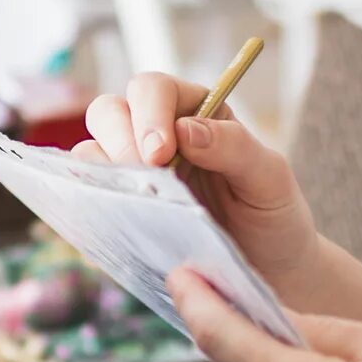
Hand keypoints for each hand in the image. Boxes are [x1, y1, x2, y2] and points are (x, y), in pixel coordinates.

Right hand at [74, 71, 321, 290]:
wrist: (272, 271)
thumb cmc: (274, 216)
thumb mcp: (270, 178)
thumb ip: (235, 147)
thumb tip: (185, 129)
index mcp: (195, 111)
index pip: (154, 89)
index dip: (149, 114)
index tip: (161, 154)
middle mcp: (157, 134)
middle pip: (109, 111)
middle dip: (120, 140)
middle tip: (147, 180)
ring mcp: (134, 172)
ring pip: (90, 148)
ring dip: (103, 170)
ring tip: (136, 200)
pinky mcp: (121, 207)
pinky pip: (87, 193)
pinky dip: (92, 200)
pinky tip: (120, 218)